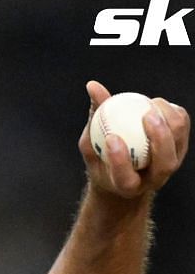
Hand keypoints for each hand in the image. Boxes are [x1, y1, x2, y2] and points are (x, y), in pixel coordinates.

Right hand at [80, 81, 189, 199]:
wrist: (126, 172)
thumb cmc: (103, 159)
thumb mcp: (91, 144)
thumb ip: (94, 119)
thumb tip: (93, 87)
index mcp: (126, 186)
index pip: (125, 176)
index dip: (120, 159)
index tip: (111, 138)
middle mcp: (154, 179)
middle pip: (164, 163)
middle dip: (159, 138)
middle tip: (146, 115)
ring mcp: (171, 164)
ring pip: (177, 143)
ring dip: (168, 120)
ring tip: (150, 103)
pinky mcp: (180, 148)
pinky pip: (182, 127)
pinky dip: (173, 112)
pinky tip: (157, 104)